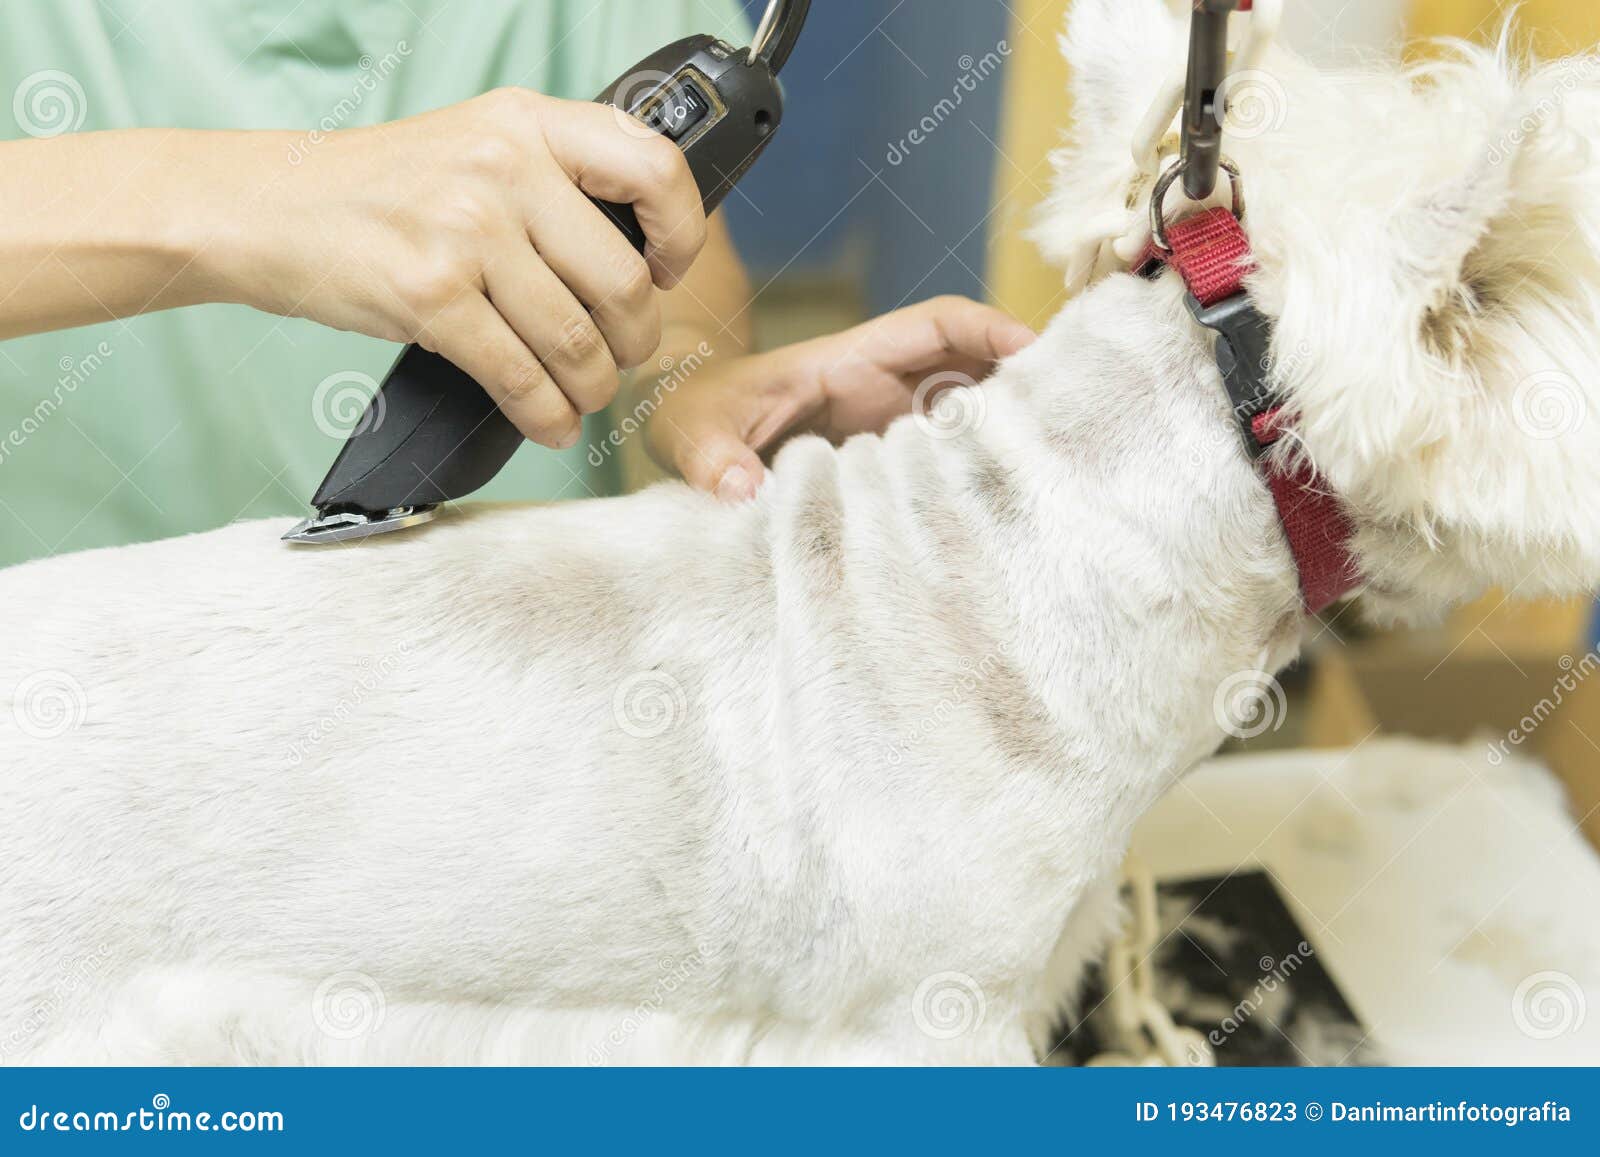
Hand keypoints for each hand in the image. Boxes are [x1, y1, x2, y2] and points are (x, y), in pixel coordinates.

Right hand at [215, 89, 708, 448]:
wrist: (270, 207)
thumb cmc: (384, 188)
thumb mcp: (479, 144)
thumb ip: (557, 180)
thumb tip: (642, 255)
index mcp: (530, 122)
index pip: (655, 168)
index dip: (681, 235)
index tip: (667, 273)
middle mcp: (506, 167)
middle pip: (622, 282)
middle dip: (635, 342)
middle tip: (622, 359)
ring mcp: (467, 230)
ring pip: (577, 341)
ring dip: (593, 388)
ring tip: (584, 397)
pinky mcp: (431, 294)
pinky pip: (520, 376)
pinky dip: (545, 415)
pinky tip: (548, 423)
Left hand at [644, 297, 1035, 498]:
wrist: (685, 436)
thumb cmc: (692, 412)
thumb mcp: (691, 430)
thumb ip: (712, 455)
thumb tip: (741, 490)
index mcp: (849, 360)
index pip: (937, 325)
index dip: (991, 328)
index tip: (1038, 353)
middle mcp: (883, 388)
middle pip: (976, 369)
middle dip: (1027, 385)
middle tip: (1082, 421)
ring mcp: (890, 428)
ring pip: (971, 416)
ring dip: (1010, 435)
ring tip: (1059, 470)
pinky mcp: (887, 467)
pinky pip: (946, 462)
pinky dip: (977, 475)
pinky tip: (1006, 509)